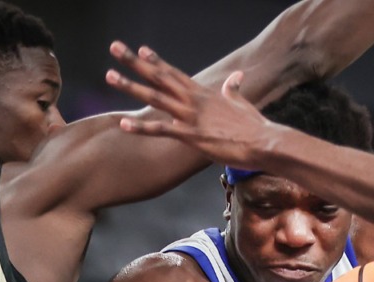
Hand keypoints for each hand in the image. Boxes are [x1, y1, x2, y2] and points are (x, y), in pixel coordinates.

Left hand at [106, 41, 271, 168]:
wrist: (264, 142)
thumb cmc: (255, 126)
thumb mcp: (242, 104)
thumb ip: (234, 89)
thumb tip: (236, 77)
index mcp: (204, 94)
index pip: (175, 73)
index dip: (156, 61)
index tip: (141, 49)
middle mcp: (193, 101)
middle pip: (159, 77)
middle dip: (134, 63)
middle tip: (115, 48)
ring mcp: (191, 117)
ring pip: (155, 97)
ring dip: (131, 86)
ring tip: (110, 76)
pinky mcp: (191, 136)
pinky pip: (161, 130)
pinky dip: (141, 127)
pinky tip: (123, 123)